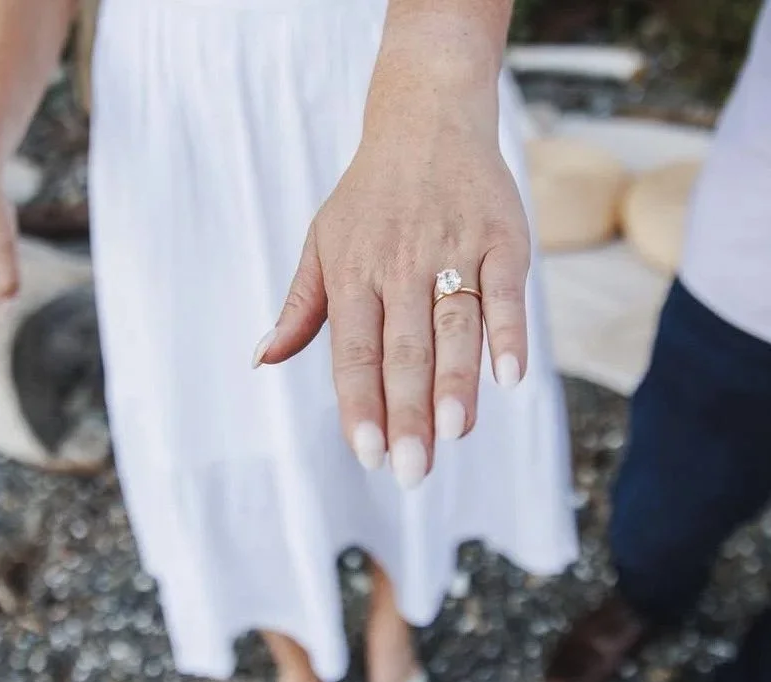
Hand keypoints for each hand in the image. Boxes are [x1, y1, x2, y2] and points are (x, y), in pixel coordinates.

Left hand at [255, 87, 529, 489]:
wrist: (424, 119)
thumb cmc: (368, 197)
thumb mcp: (321, 242)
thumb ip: (300, 306)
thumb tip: (261, 359)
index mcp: (353, 273)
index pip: (353, 353)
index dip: (358, 404)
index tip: (364, 454)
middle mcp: (399, 266)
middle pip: (403, 351)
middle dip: (405, 415)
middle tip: (410, 471)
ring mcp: (452, 249)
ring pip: (452, 326)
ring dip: (454, 382)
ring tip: (451, 435)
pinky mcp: (500, 235)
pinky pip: (504, 289)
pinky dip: (507, 331)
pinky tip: (509, 377)